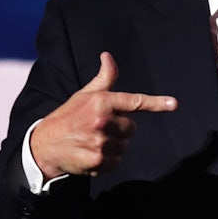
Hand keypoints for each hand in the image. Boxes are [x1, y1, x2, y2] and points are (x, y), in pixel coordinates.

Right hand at [30, 51, 176, 178]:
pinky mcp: (97, 161)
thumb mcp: (84, 95)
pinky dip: (107, 161)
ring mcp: (100, 142)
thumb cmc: (68, 117)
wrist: (43, 146)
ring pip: (125, 147)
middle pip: (132, 129)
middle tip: (99, 128)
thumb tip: (108, 56)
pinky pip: (117, 163)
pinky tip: (91, 154)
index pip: (134, 101)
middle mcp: (101, 121)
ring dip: (114, 146)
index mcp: (100, 102)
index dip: (156, 103)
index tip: (173, 104)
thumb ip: (104, 78)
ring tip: (93, 141)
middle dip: (120, 130)